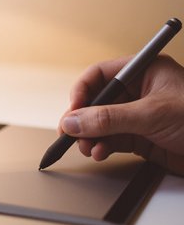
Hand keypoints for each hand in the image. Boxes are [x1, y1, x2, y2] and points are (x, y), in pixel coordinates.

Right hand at [59, 55, 183, 174]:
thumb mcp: (152, 115)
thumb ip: (109, 118)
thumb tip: (74, 121)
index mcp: (145, 71)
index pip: (100, 75)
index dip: (82, 92)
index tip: (73, 112)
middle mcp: (139, 91)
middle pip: (96, 101)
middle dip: (83, 119)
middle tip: (72, 134)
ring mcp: (139, 115)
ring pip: (101, 123)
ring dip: (90, 136)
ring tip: (89, 148)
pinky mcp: (140, 137)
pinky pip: (111, 139)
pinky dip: (102, 147)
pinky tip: (101, 152)